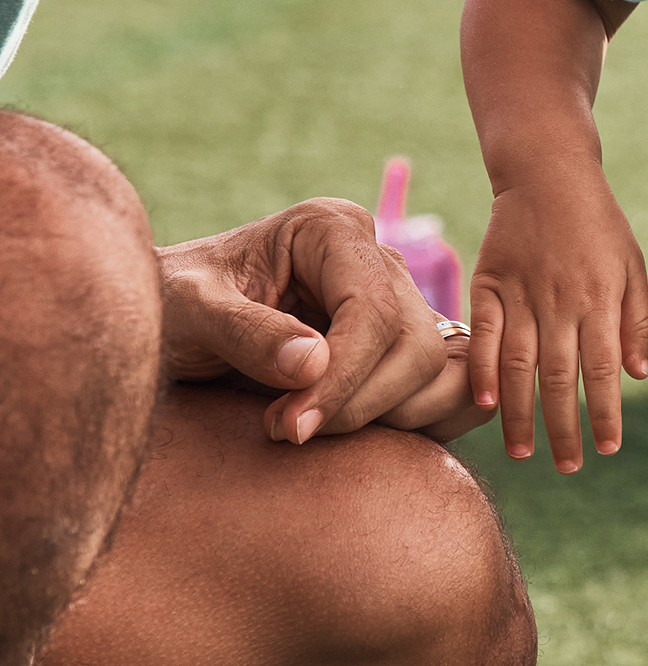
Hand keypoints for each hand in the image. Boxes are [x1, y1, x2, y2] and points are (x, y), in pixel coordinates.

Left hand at [158, 201, 483, 445]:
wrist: (172, 328)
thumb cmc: (172, 309)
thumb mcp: (186, 311)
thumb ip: (244, 333)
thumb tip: (313, 364)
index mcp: (331, 230)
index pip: (374, 311)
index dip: (341, 379)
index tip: (289, 428)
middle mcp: (379, 260)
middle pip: (418, 346)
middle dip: (361, 403)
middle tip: (284, 431)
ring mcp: (401, 303)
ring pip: (443, 372)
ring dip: (389, 417)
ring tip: (310, 427)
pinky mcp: (407, 347)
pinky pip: (457, 386)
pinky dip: (427, 420)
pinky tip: (363, 435)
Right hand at [468, 170, 647, 472]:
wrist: (548, 173)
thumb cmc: (599, 225)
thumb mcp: (633, 266)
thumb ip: (637, 321)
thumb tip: (637, 375)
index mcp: (601, 299)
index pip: (602, 370)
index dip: (605, 412)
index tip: (607, 449)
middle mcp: (560, 301)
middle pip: (560, 378)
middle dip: (564, 428)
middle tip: (568, 467)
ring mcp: (521, 293)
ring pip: (520, 365)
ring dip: (520, 413)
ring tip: (523, 453)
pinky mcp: (489, 284)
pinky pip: (485, 335)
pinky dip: (485, 370)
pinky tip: (485, 404)